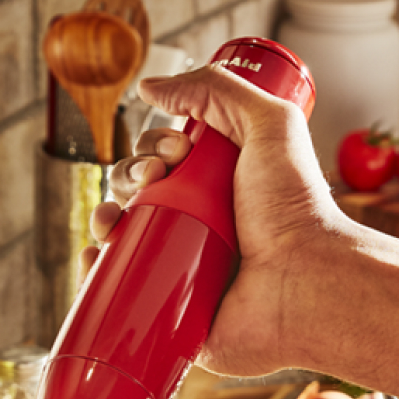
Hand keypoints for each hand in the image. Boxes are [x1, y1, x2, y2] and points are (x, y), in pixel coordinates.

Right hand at [77, 64, 349, 376]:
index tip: (176, 151)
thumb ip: (217, 90)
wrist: (306, 278)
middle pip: (137, 193)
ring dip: (103, 219)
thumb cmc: (297, 206)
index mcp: (217, 186)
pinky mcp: (171, 310)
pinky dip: (96, 273)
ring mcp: (183, 269)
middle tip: (154, 178)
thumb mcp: (269, 123)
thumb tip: (149, 88)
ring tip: (114, 219)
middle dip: (127, 176)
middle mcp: (199, 225)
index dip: (152, 147)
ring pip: (122, 240)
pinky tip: (92, 257)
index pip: (162, 159)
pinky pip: (122, 293)